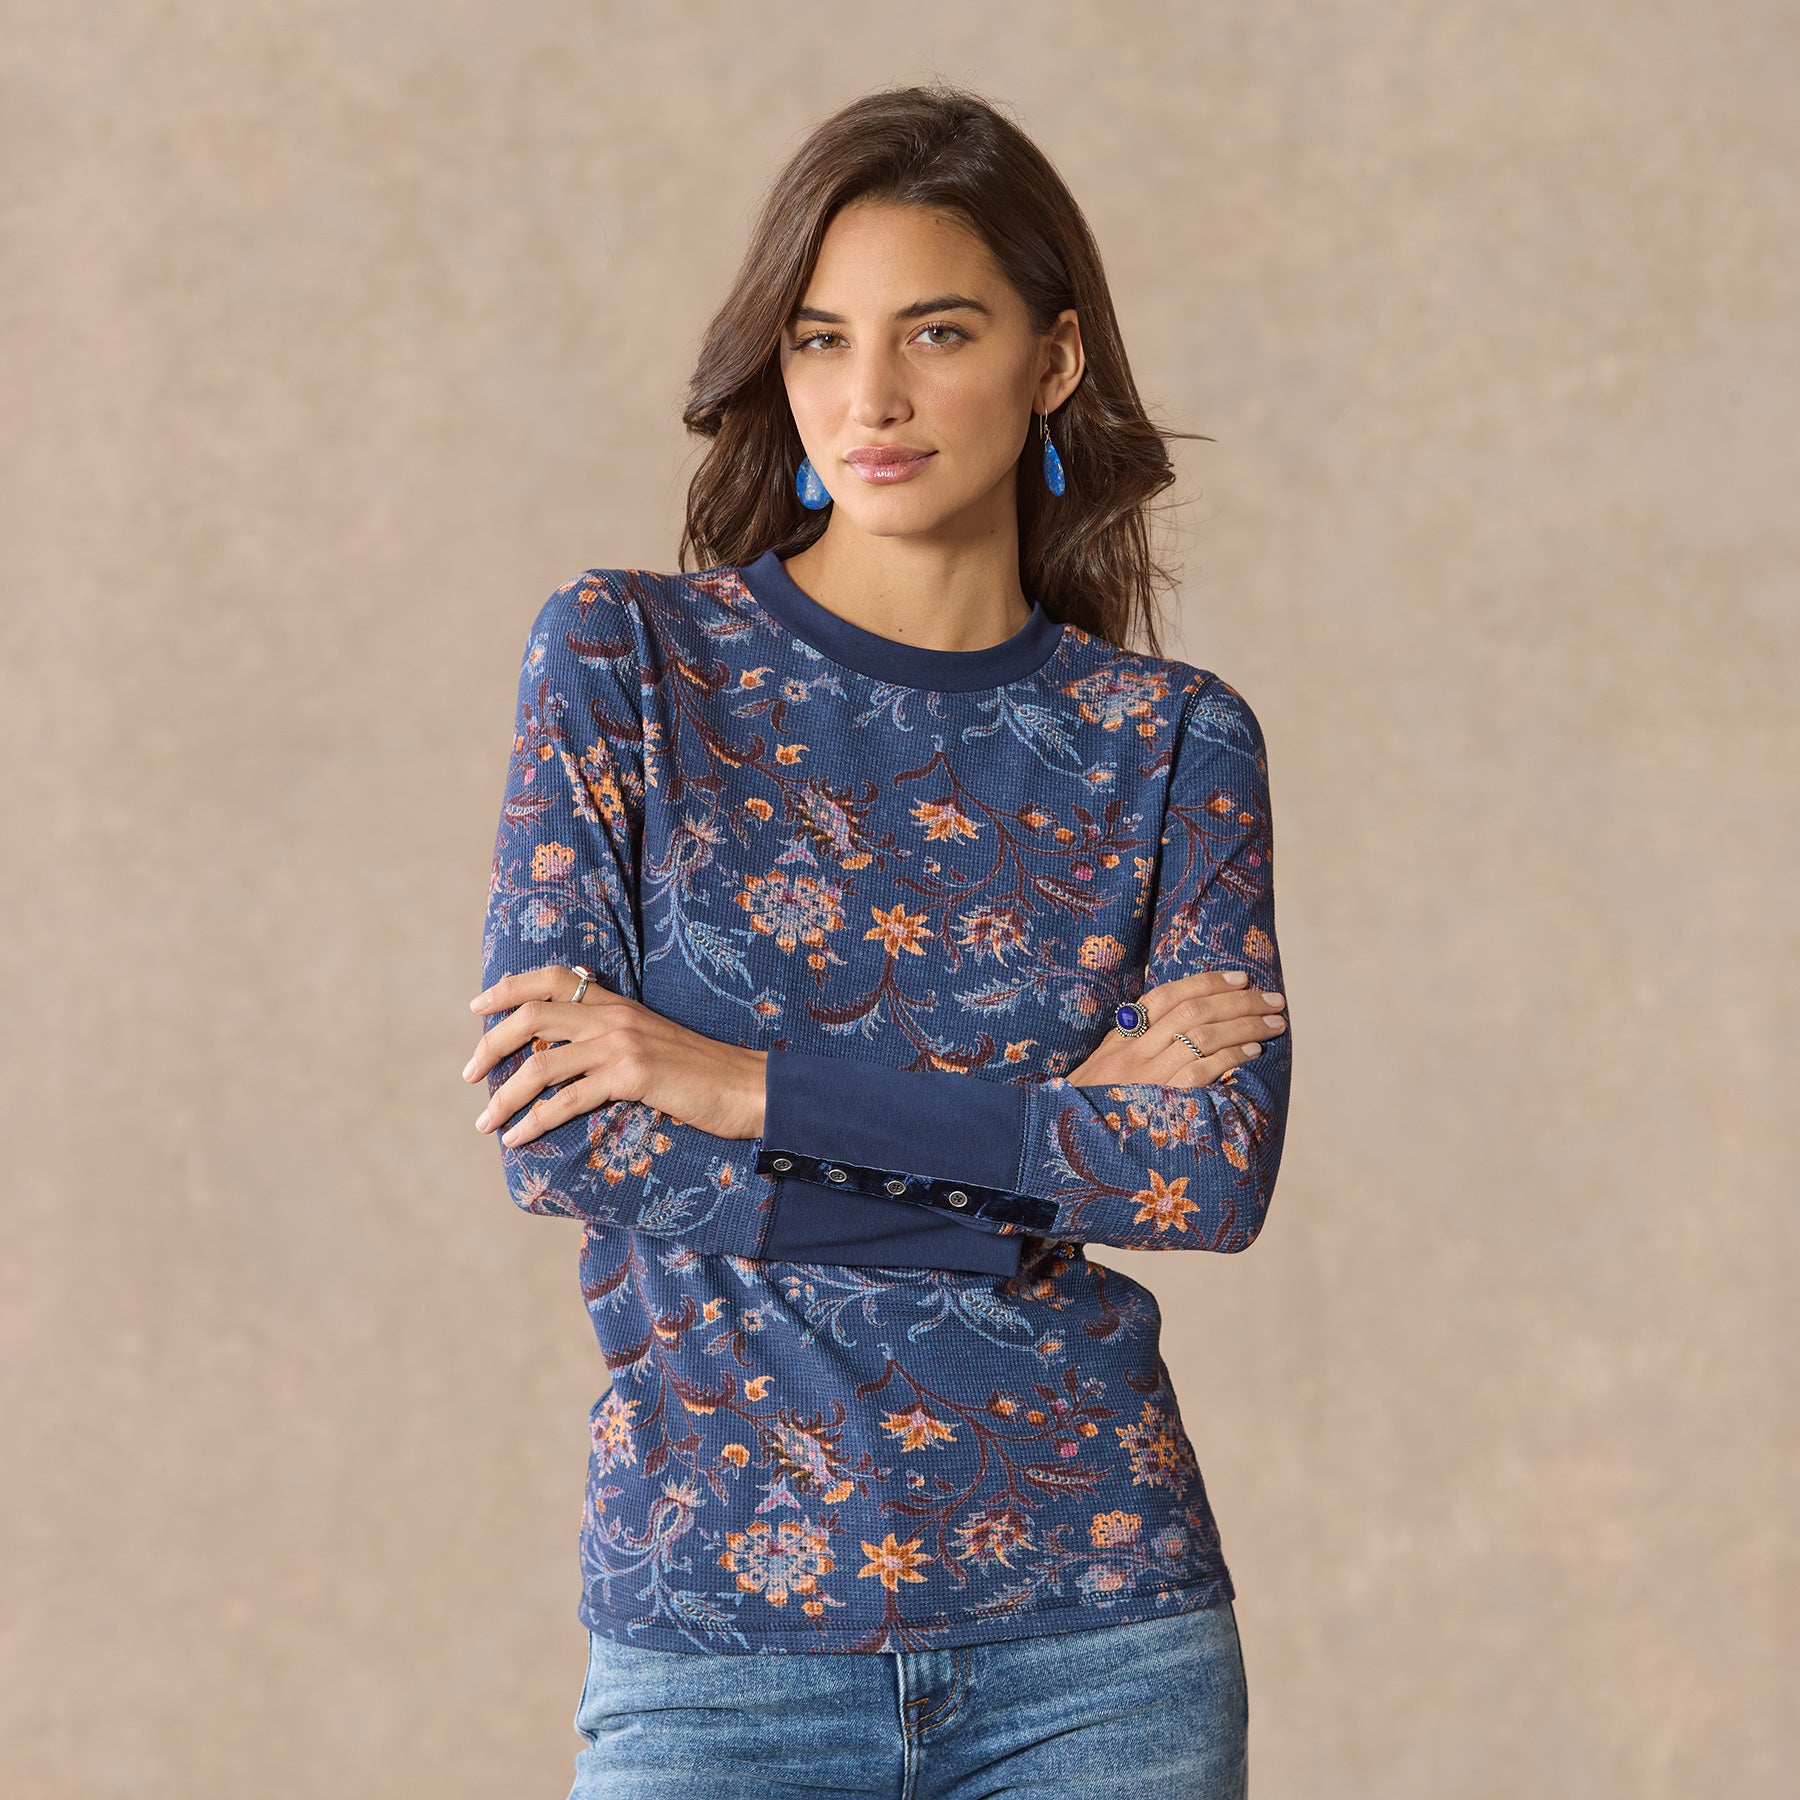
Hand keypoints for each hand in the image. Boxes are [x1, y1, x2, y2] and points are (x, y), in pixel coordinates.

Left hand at [462, 964, 767, 1146]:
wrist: (747, 1086)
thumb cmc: (701, 1074)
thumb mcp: (651, 1043)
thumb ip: (612, 1039)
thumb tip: (566, 1057)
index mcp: (617, 1003)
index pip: (550, 977)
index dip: (507, 987)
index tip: (477, 1006)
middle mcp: (613, 1016)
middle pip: (531, 1015)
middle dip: (490, 1044)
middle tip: (469, 1074)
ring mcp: (622, 1045)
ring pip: (541, 1063)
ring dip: (504, 1095)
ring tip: (484, 1122)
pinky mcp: (632, 1076)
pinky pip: (567, 1100)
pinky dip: (534, 1121)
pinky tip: (517, 1138)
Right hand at [1064, 969, 1284, 1088]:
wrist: (1067, 1145)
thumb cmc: (1090, 1109)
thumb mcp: (1102, 1069)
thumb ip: (1133, 1046)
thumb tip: (1177, 1025)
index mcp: (1120, 1038)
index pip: (1165, 996)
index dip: (1206, 982)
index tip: (1240, 978)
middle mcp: (1132, 1052)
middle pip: (1192, 1011)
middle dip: (1239, 1001)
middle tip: (1273, 998)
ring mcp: (1145, 1076)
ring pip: (1202, 1035)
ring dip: (1245, 1025)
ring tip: (1274, 1022)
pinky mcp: (1159, 1102)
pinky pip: (1202, 1070)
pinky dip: (1232, 1056)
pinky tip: (1254, 1052)